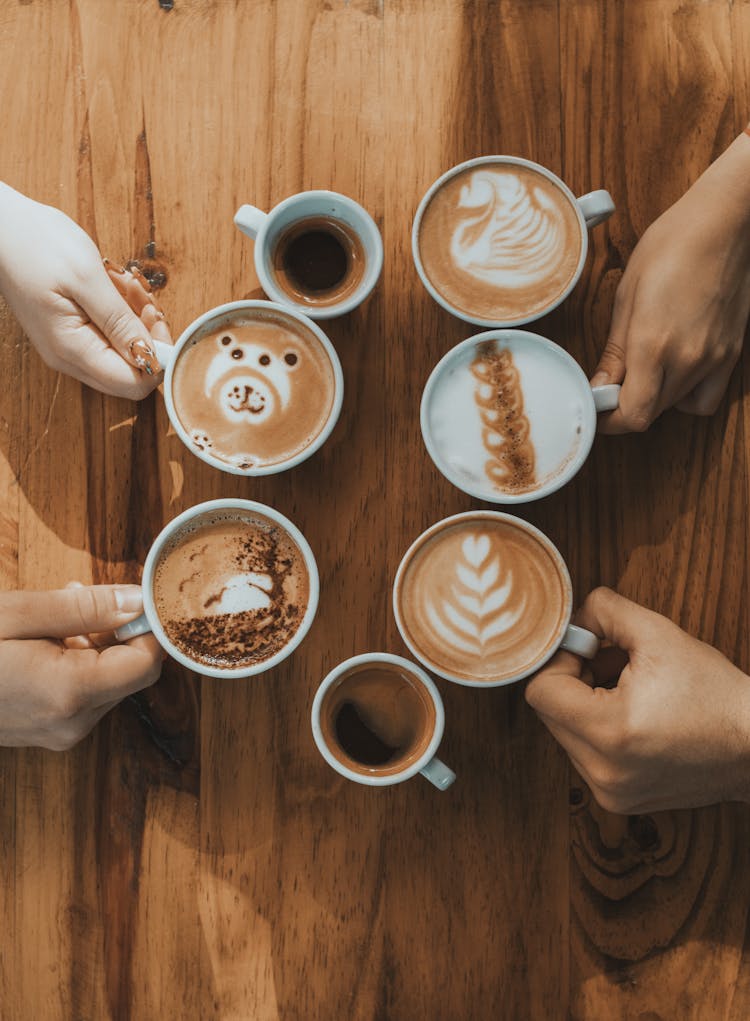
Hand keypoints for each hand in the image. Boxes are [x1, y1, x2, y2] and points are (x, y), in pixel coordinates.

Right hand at [0, 182, 170, 398]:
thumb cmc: (36, 243)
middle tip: (144, 298)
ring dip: (135, 320)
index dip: (157, 358)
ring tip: (126, 284)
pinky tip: (115, 286)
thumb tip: (150, 355)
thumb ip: (120, 322)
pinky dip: (120, 313)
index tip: (158, 319)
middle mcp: (70, 358)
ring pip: (122, 352)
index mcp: (73, 350)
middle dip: (148, 337)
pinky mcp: (70, 333)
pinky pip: (108, 336)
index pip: (133, 384)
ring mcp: (69, 347)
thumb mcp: (87, 278)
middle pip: (131, 373)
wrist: (1, 226)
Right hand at [0, 583, 162, 749]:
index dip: (150, 628)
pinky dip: (79, 664)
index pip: (148, 663)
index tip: (138, 598)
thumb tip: (138, 600)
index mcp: (70, 692)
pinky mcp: (52, 735)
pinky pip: (86, 694)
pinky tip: (47, 641)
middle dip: (117, 631)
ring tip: (54, 616)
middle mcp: (74, 722)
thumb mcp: (19, 613)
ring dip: (96, 645)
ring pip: (110, 682)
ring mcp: (62, 734)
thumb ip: (86, 609)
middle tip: (80, 598)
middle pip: (132, 673)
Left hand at [525, 587, 749, 812]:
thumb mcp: (660, 635)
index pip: (540, 692)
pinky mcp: (619, 800)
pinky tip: (634, 717)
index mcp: (610, 731)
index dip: (560, 660)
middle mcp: (603, 771)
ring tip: (628, 689)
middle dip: (572, 680)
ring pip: (565, 734)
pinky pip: (585, 756)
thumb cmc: (716, 695)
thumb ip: (606, 612)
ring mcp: (610, 791)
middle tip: (610, 662)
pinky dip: (599, 732)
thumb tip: (574, 615)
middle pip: (549, 713)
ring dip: (584, 706)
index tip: (589, 649)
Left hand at [592, 133, 749, 431]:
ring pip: (676, 406)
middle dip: (626, 406)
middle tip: (612, 385)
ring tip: (644, 371)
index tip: (598, 407)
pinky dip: (686, 396)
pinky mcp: (731, 354)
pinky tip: (675, 372)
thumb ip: (614, 351)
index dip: (610, 421)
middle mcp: (687, 360)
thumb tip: (601, 384)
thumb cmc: (671, 246)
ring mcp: (714, 359)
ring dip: (654, 400)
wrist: (722, 223)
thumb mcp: (626, 296)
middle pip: (651, 414)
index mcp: (653, 345)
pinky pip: (705, 397)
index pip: (632, 415)